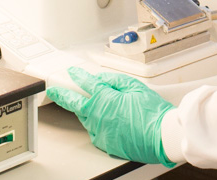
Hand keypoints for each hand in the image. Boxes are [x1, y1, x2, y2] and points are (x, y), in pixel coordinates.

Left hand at [46, 67, 175, 167]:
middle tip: (55, 92)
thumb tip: (103, 78)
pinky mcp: (105, 143)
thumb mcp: (135, 87)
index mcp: (104, 98)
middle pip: (75, 103)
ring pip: (85, 118)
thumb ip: (115, 81)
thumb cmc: (152, 113)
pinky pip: (95, 132)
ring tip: (86, 106)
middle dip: (63, 96)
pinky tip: (104, 122)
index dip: (77, 76)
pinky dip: (96, 125)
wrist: (161, 137)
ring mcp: (99, 130)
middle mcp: (97, 115)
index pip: (86, 83)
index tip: (72, 73)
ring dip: (84, 111)